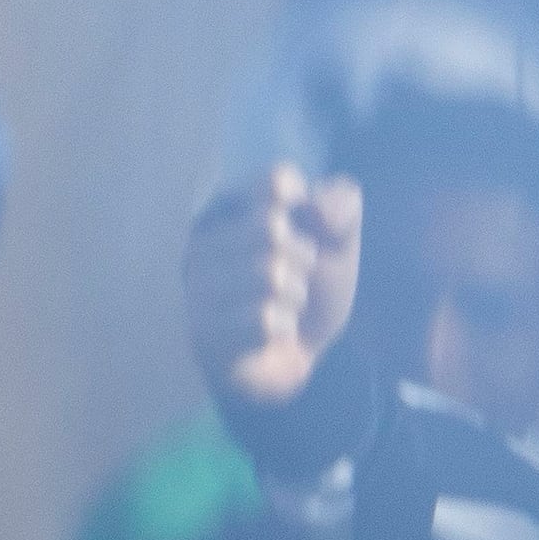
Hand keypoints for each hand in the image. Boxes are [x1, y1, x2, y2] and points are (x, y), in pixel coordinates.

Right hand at [184, 164, 361, 412]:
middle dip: (304, 258)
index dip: (308, 209)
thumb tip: (317, 210)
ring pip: (268, 274)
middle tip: (296, 277)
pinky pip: (262, 317)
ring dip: (295, 295)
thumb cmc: (308, 290)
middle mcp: (200, 241)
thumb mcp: (337, 244)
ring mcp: (196, 287)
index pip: (277, 181)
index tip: (305, 231)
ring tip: (285, 306)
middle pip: (271, 228)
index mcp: (230, 207)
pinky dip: (283, 326)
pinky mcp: (202, 330)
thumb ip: (342, 207)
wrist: (290, 358)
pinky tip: (273, 332)